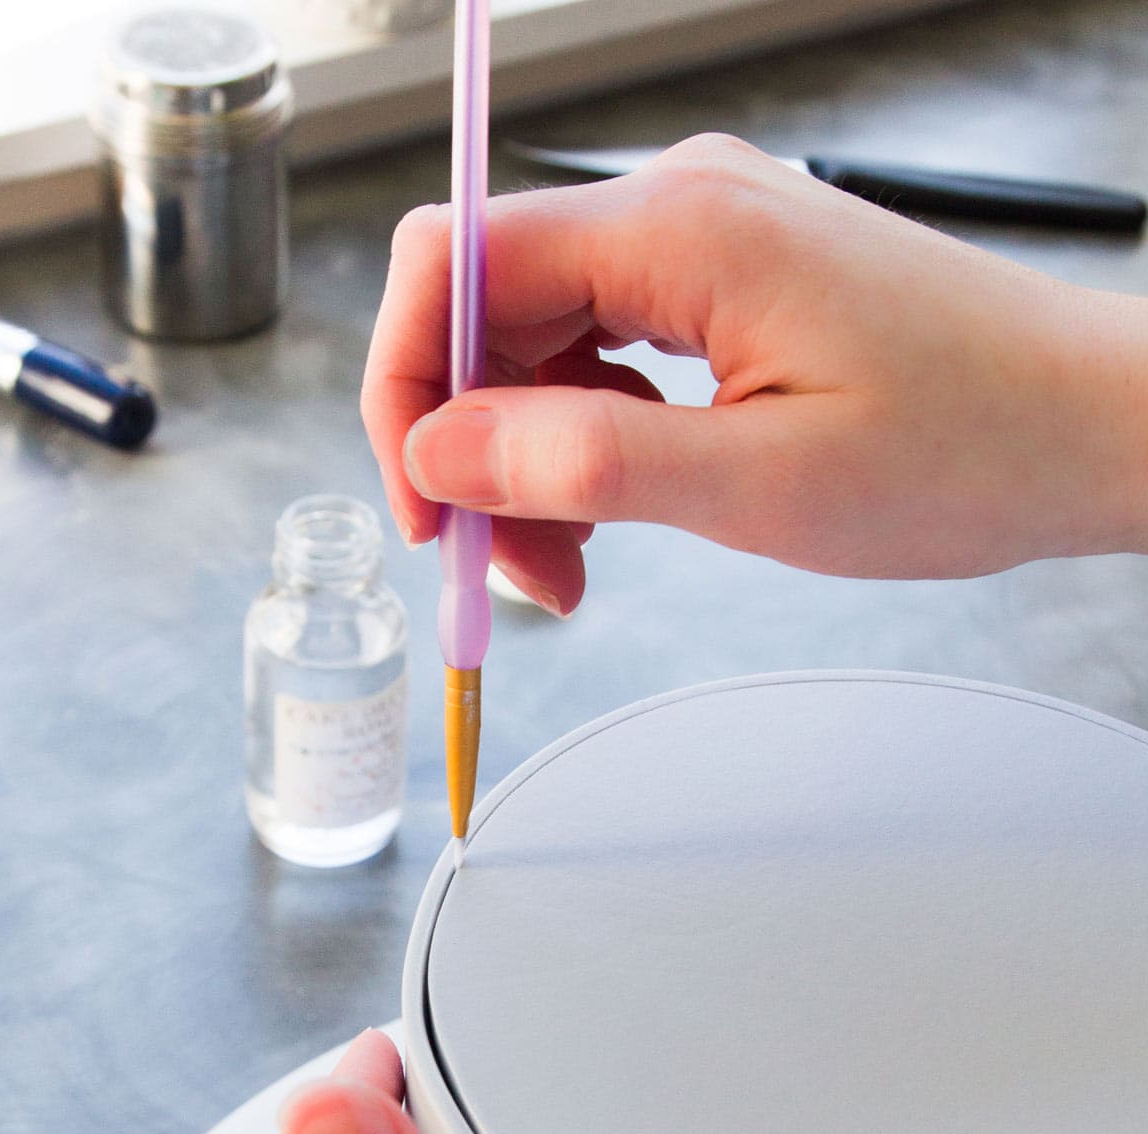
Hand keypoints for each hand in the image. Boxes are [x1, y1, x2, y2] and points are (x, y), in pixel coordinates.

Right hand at [362, 133, 1147, 607]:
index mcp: (680, 230)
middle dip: (473, 446)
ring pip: (541, 338)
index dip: (408, 393)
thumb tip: (442, 452)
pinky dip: (585, 436)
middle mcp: (681, 209)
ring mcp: (705, 241)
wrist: (1086, 425)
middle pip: (489, 307)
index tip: (427, 511)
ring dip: (529, 455)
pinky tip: (613, 511)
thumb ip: (585, 461)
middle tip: (515, 570)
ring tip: (574, 564)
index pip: (454, 266)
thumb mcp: (760, 484)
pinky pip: (604, 348)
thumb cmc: (968, 445)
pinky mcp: (727, 283)